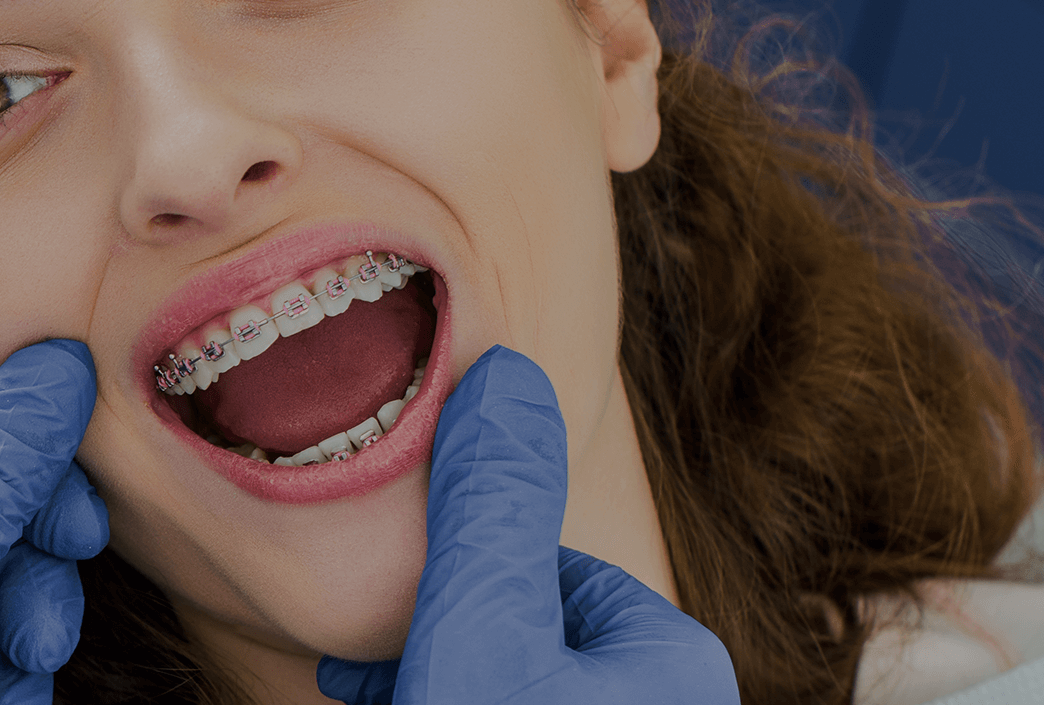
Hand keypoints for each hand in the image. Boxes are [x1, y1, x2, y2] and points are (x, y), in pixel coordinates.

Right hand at [317, 346, 737, 704]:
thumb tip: (509, 372)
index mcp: (674, 664)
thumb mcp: (485, 630)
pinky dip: (449, 702)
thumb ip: (495, 504)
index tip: (399, 589)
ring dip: (436, 670)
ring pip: (510, 679)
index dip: (466, 570)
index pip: (555, 566)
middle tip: (372, 649)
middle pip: (528, 627)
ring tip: (369, 683)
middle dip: (444, 624)